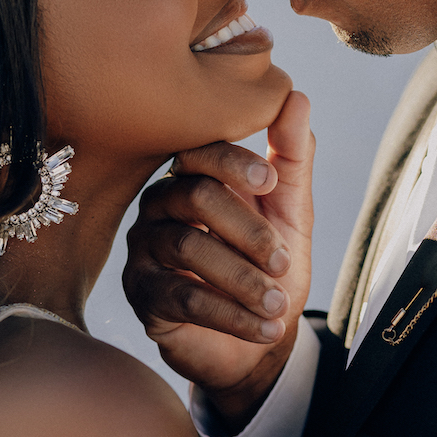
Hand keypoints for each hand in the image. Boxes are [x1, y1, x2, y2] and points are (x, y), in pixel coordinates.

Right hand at [124, 89, 313, 426]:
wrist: (254, 341)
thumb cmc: (268, 268)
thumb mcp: (290, 212)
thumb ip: (291, 157)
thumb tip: (295, 95)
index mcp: (194, 176)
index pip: (202, 152)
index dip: (234, 162)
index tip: (271, 181)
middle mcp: (161, 204)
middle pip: (195, 196)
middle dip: (248, 230)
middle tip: (284, 263)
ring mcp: (145, 247)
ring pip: (188, 248)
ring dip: (243, 280)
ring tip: (280, 306)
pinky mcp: (141, 293)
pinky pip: (181, 298)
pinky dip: (230, 315)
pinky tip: (266, 329)